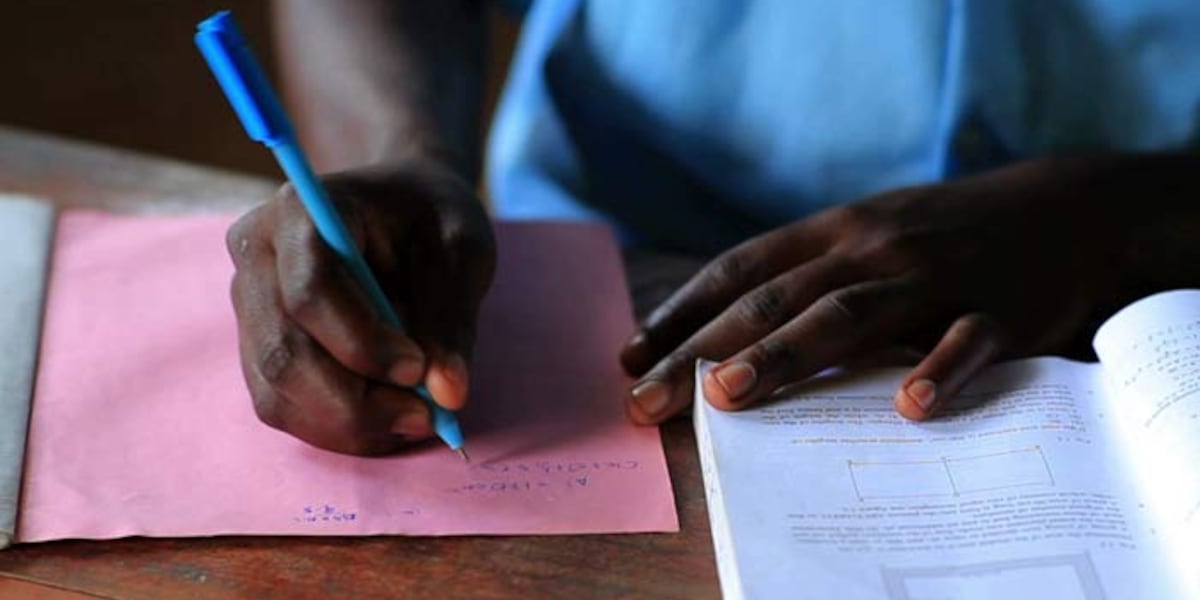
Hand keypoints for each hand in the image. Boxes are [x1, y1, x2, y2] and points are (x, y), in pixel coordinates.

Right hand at [227, 161, 494, 454]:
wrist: (399, 206)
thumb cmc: (428, 217)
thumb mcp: (459, 247)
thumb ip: (450, 317)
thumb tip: (447, 395)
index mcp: (298, 211)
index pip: (310, 292)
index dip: (362, 343)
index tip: (418, 369)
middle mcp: (256, 258)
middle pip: (284, 353)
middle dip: (357, 402)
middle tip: (425, 415)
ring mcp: (249, 306)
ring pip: (278, 392)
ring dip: (349, 424)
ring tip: (415, 418)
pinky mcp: (258, 346)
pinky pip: (283, 406)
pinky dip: (337, 428)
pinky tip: (387, 421)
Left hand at [620, 156, 1143, 422]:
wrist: (1064, 211)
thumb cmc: (944, 235)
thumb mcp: (869, 234)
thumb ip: (806, 274)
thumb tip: (722, 333)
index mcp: (833, 232)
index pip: (739, 270)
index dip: (680, 313)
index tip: (629, 358)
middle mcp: (870, 248)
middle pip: (773, 301)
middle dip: (700, 351)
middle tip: (646, 400)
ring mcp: (932, 277)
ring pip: (847, 315)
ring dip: (783, 354)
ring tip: (726, 394)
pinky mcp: (997, 310)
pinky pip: (964, 342)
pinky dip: (937, 371)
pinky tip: (909, 409)